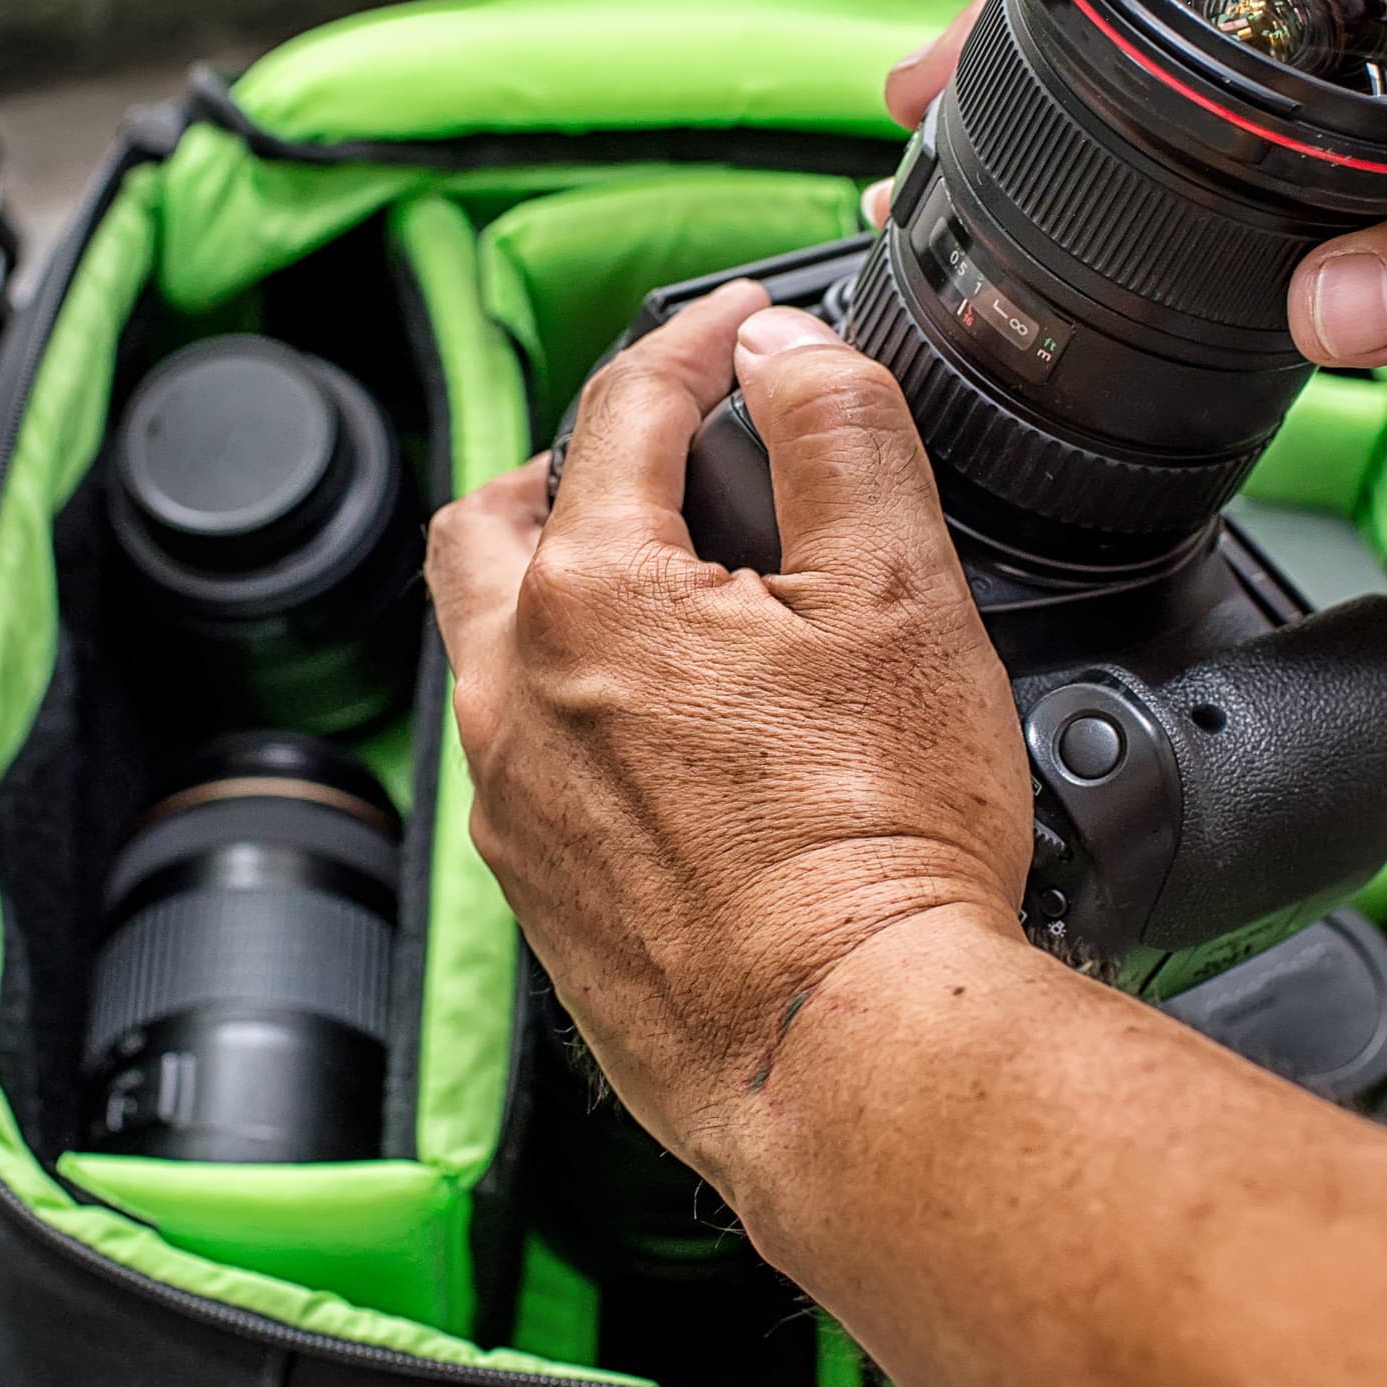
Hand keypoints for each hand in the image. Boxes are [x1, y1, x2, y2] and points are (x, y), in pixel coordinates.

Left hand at [425, 282, 1030, 1182]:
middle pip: (489, 524)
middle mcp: (517, 694)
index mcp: (590, 593)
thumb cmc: (879, 844)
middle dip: (563, 466)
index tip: (737, 332)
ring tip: (658, 593)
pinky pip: (523, 768)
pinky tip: (664, 742)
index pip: (622, 410)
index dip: (693, 343)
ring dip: (554, 594)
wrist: (849, 1055)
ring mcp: (516, 806)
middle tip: (649, 458)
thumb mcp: (897, 591)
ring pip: (492, 653)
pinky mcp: (540, 900)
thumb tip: (786, 348)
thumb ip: (839, 434)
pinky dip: (573, 714)